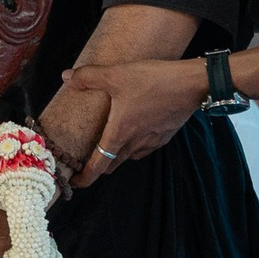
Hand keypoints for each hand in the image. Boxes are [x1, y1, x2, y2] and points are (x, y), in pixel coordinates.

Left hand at [55, 58, 209, 185]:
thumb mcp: (115, 74)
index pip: (99, 166)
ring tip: (107, 145)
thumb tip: (66, 77)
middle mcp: (136, 143)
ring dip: (117, 155)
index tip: (75, 182)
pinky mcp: (166, 135)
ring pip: (130, 156)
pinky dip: (134, 146)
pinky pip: (145, 147)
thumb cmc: (153, 81)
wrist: (192, 84)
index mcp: (120, 134)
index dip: (85, 177)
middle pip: (113, 164)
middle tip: (86, 161)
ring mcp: (153, 141)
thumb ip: (88, 76)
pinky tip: (133, 132)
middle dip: (98, 166)